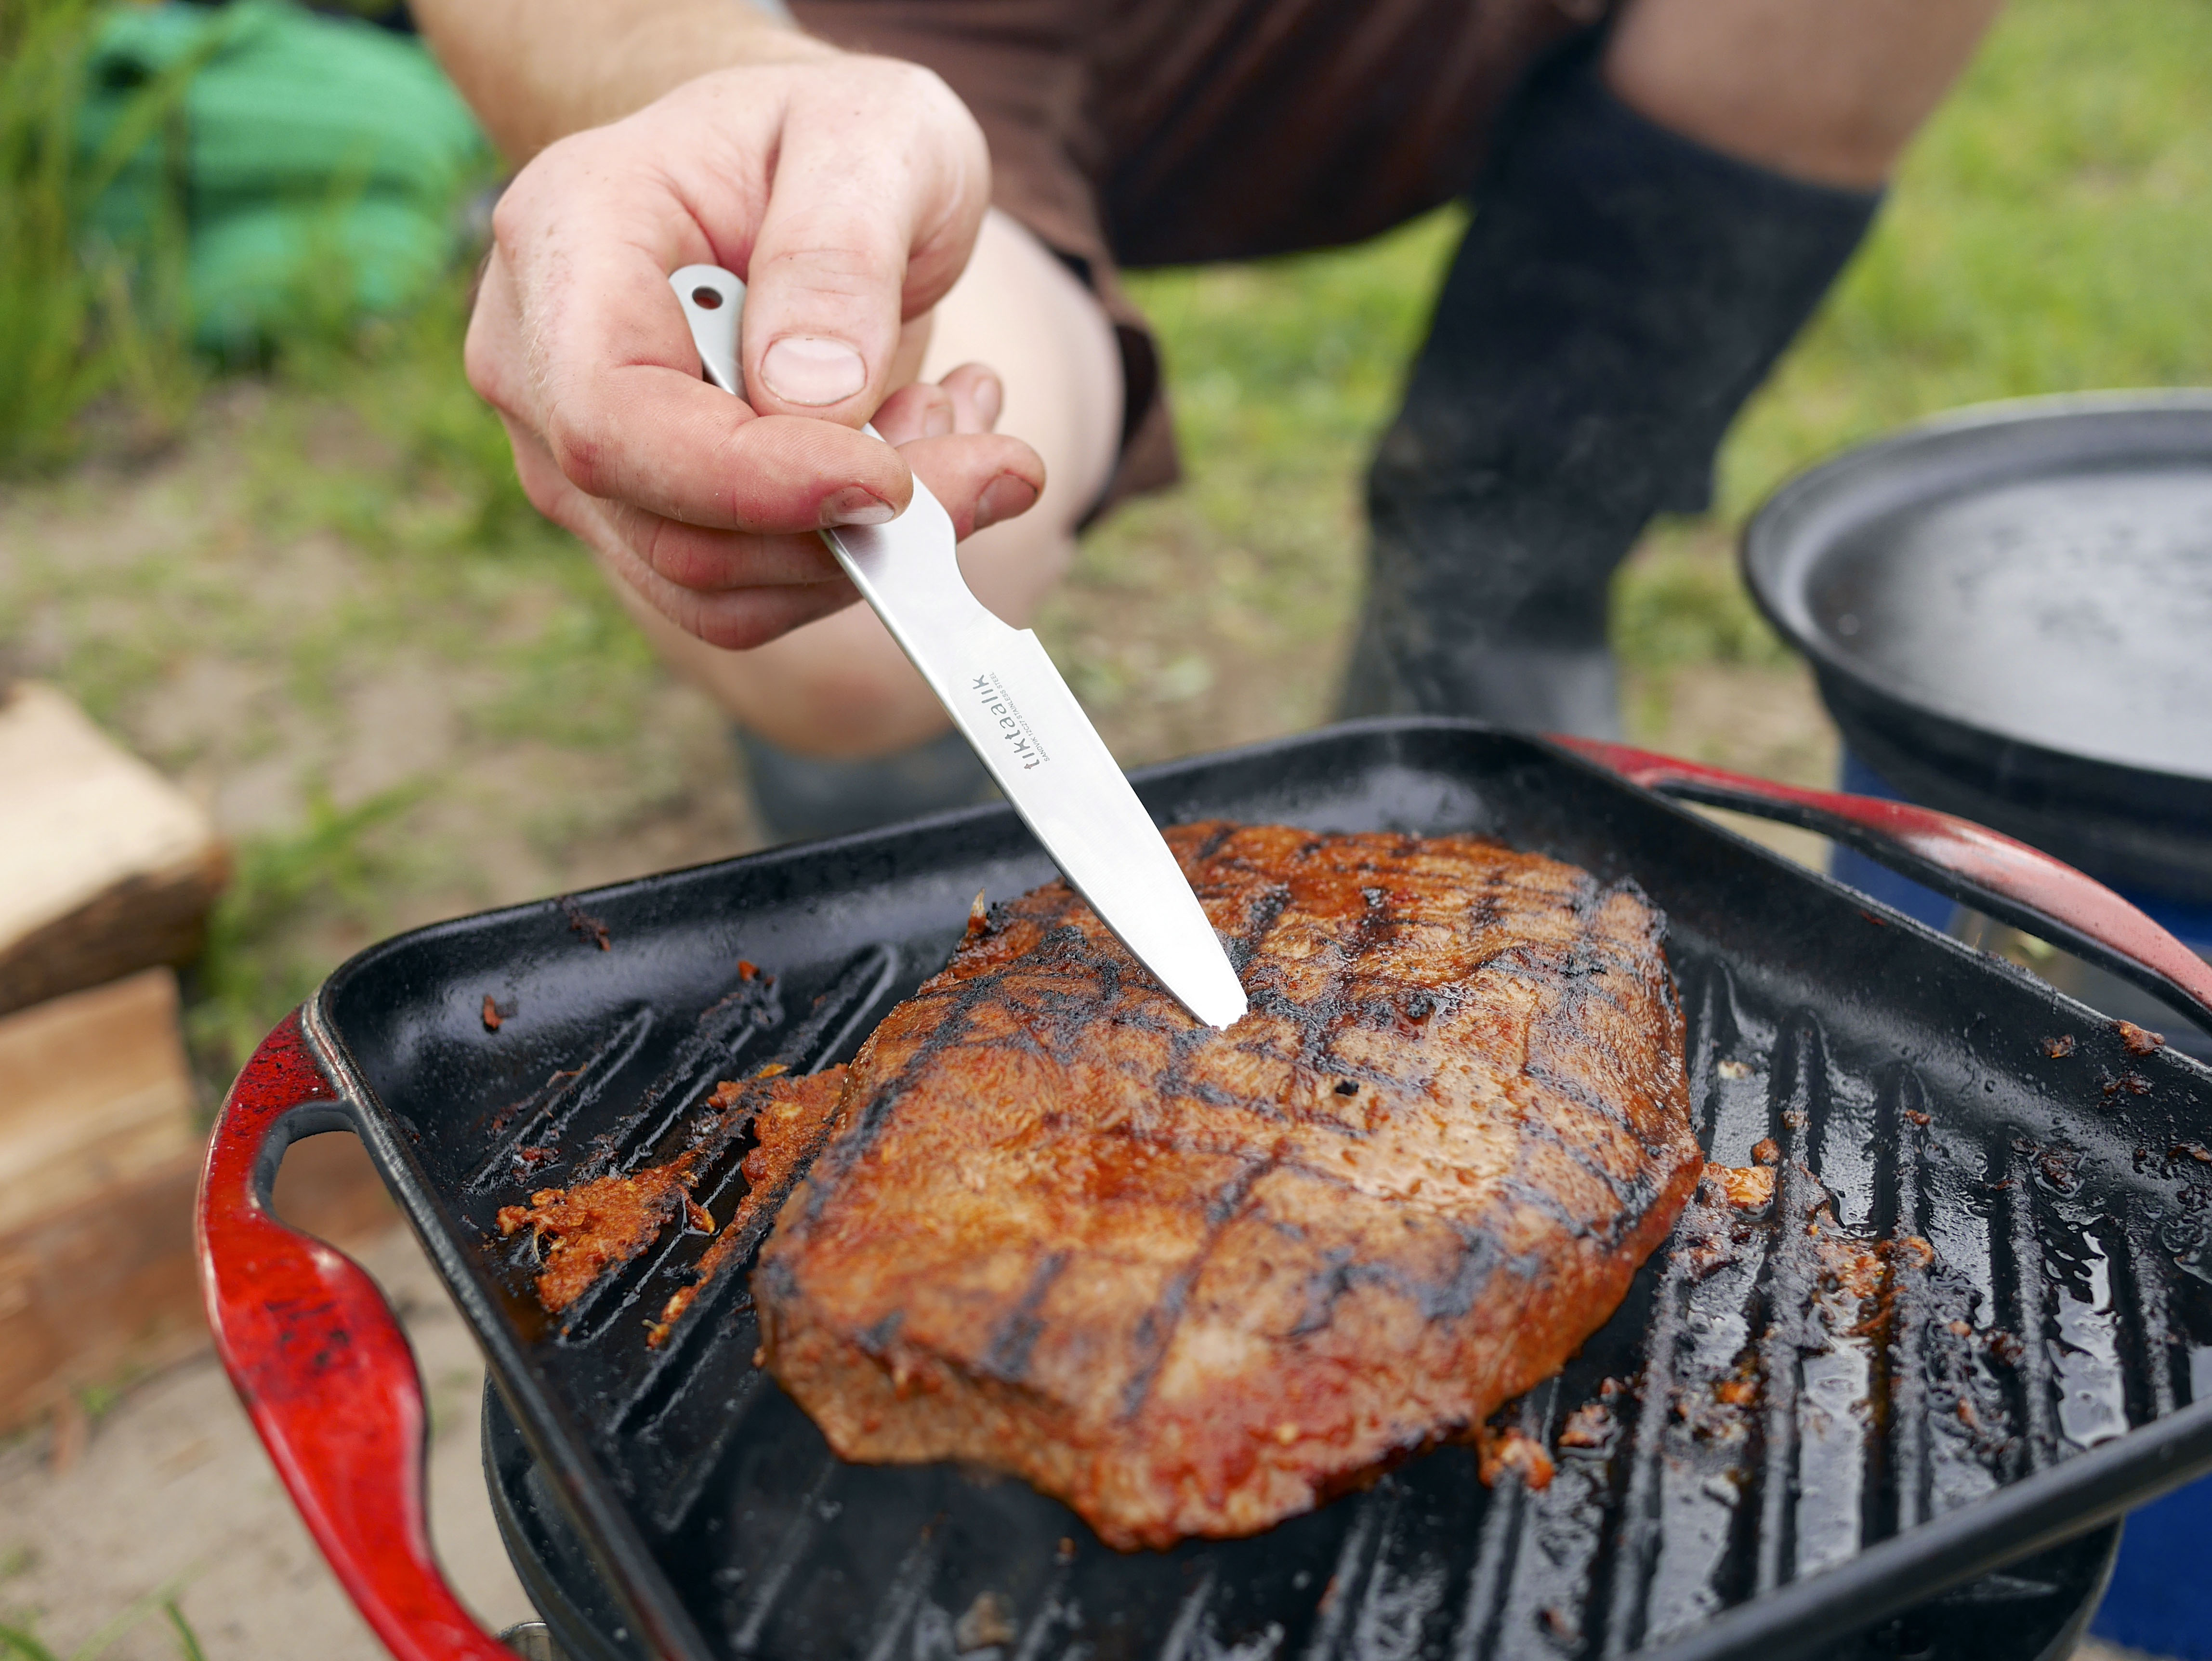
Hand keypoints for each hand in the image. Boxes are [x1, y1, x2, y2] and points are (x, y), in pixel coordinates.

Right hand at [465, 55, 1047, 648]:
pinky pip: (753, 592)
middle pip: (672, 530)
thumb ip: (839, 252)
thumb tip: (812, 403)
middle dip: (848, 529)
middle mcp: (539, 363)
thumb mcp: (872, 135)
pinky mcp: (650, 517)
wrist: (804, 172)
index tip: (891, 482)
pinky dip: (857, 554)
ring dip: (866, 545)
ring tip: (951, 425)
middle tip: (991, 457)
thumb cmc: (829, 138)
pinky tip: (919, 456)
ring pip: (717, 589)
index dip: (749, 481)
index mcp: (565, 238)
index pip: (613, 419)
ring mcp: (584, 458)